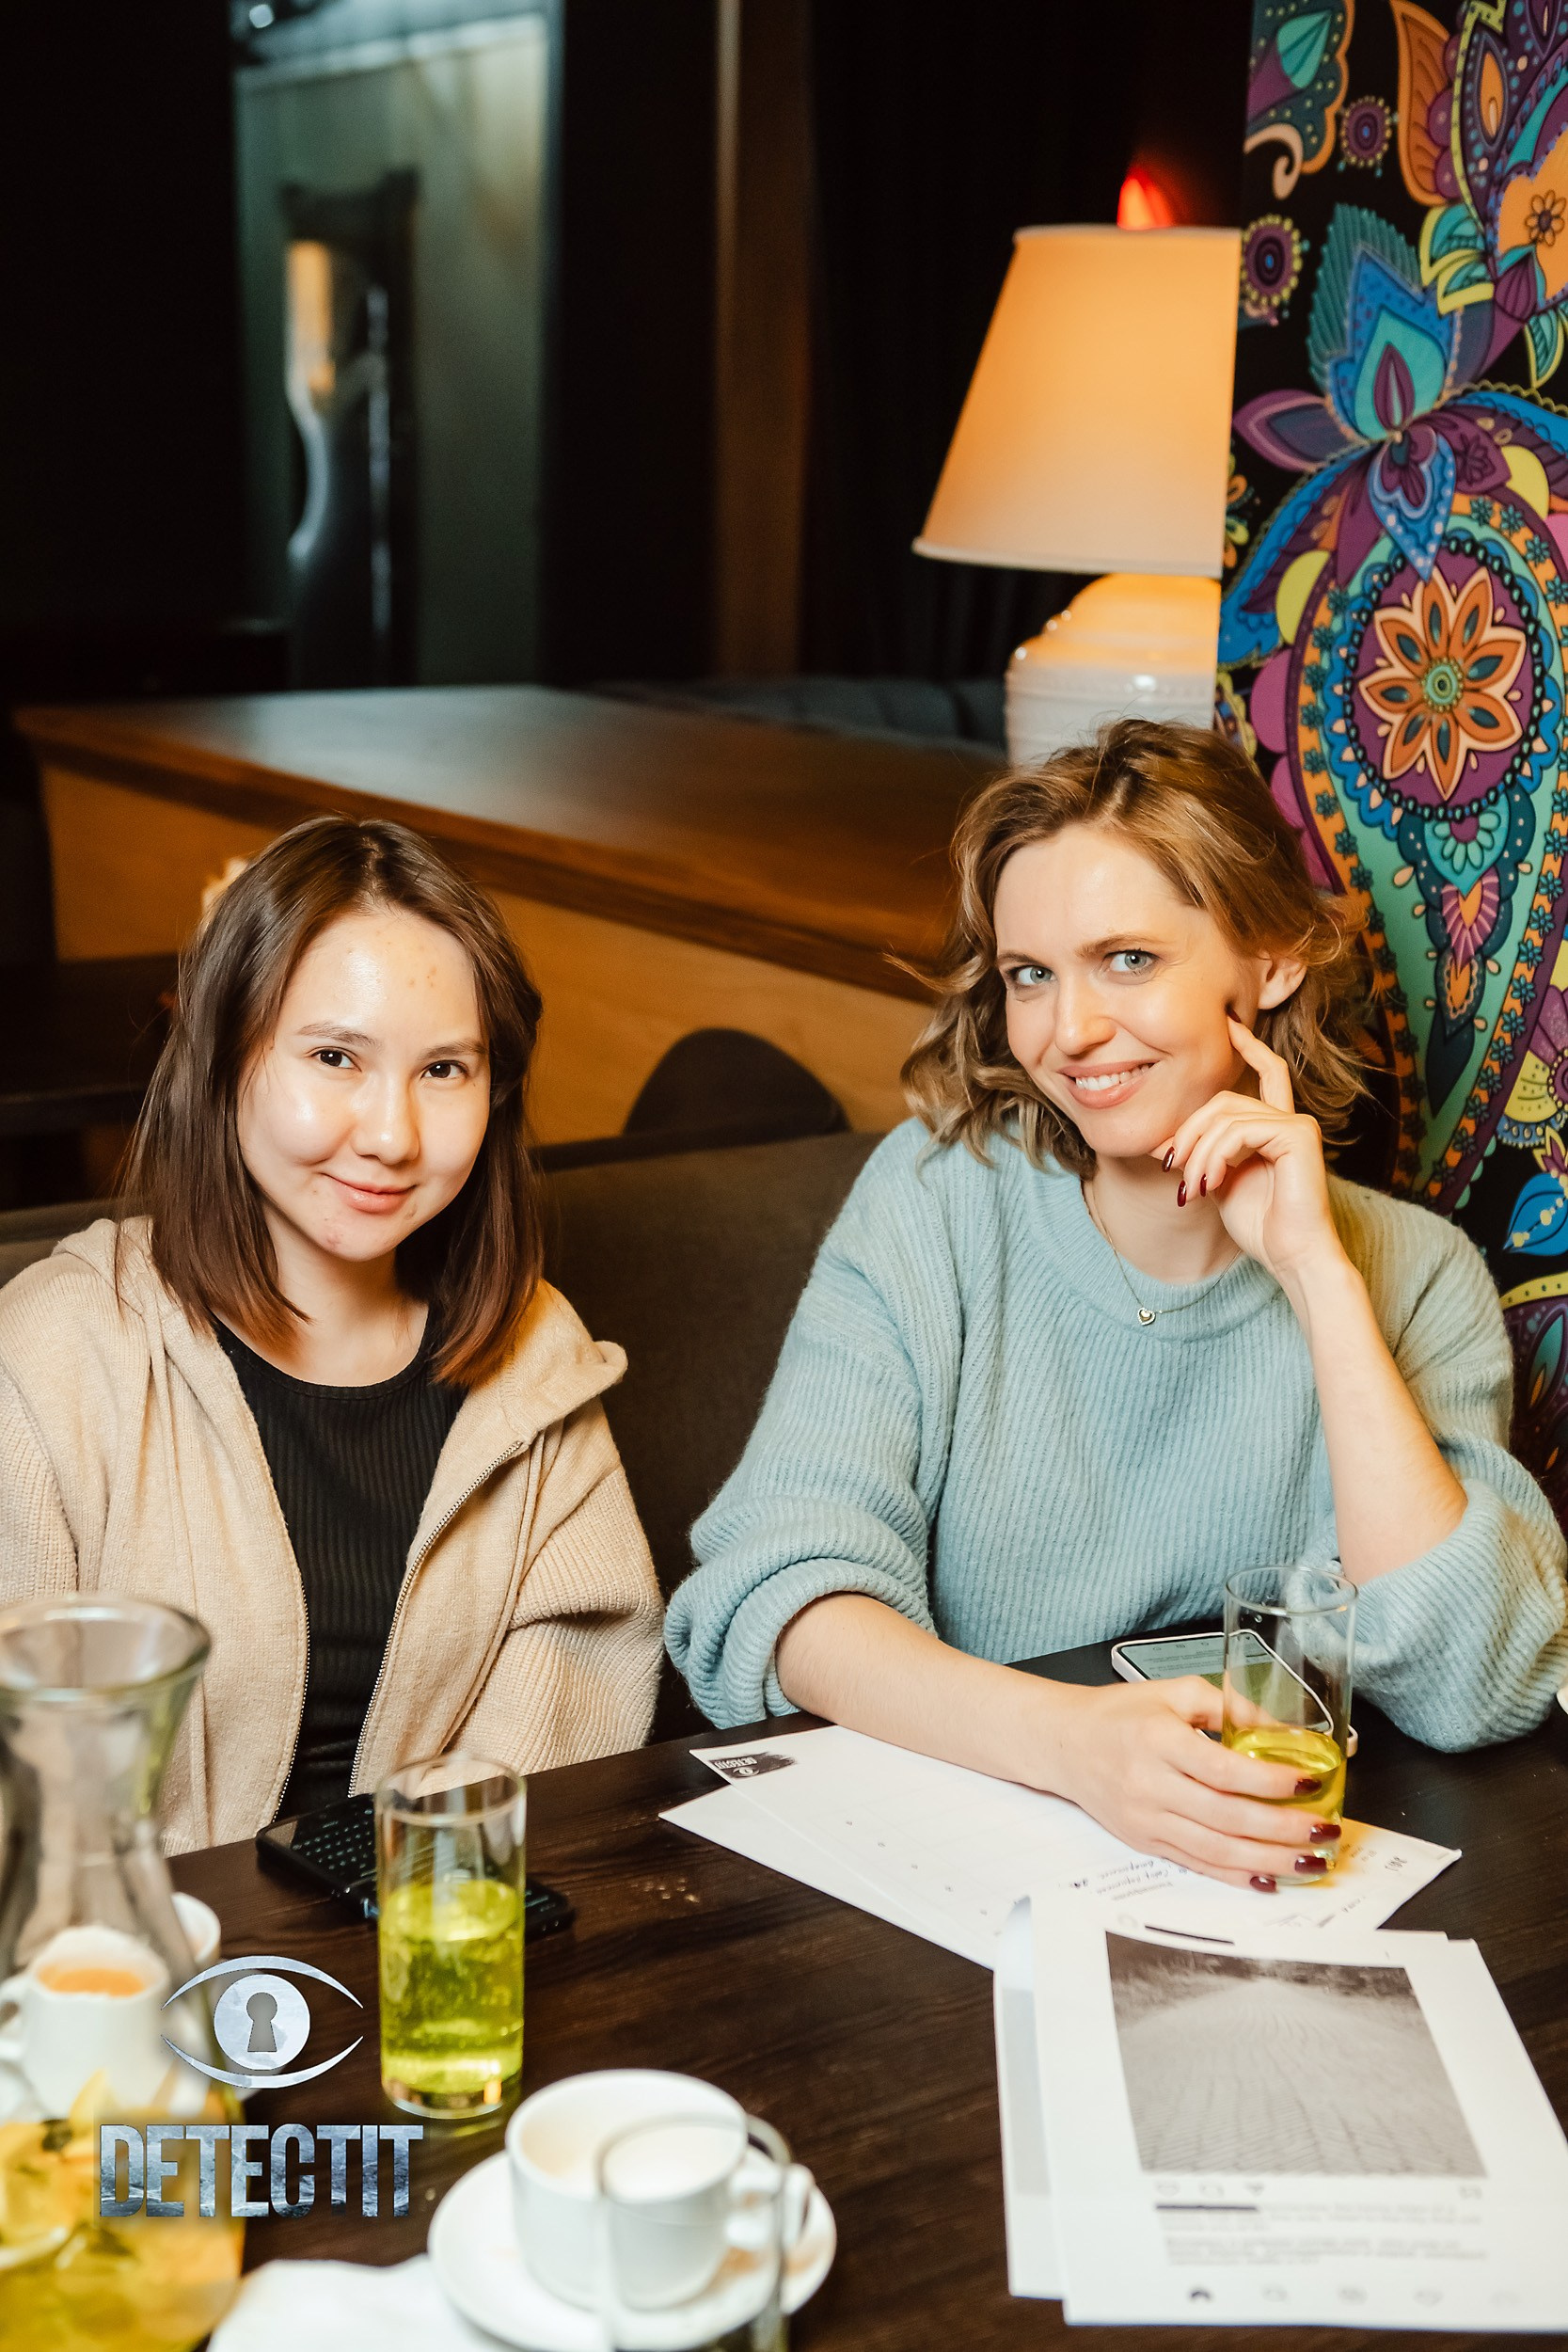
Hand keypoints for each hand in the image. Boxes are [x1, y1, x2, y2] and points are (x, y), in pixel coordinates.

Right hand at [1048, 1675, 1341, 1891]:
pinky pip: (1197, 1864)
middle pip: (1226, 1817)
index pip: (1223, 1769)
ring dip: (1268, 1860)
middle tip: (1323, 1829)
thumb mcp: (1175, 1692)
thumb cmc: (1121, 1713)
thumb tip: (1286, 1733)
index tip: (1309, 1782)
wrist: (1063, 1742)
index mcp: (1158, 1739)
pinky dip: (1235, 1876)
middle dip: (1283, 1828)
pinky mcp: (1144, 1841)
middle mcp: (1150, 1784)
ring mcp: (1146, 1819)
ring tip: (1308, 1860)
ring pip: (1216, 1850)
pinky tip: (1267, 1878)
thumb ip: (1230, 1708)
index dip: (1270, 1781)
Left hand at [1159, 1017, 1342, 1289]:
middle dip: (1189, 1132)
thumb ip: (1200, 1155)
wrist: (1290, 1255)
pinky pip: (1240, 1130)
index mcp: (1274, 1127)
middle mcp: (1289, 1120)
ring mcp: (1296, 1125)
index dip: (1249, 1045)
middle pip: (1223, 1100)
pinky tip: (1211, 1183)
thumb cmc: (1260, 1225)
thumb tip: (1163, 1142)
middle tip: (1172, 1169)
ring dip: (1198, 1153)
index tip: (1230, 1023)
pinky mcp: (1298, 1135)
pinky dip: (1215, 1156)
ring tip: (1193, 1187)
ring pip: (1226, 1116)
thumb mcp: (1217, 1183)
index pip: (1267, 1072)